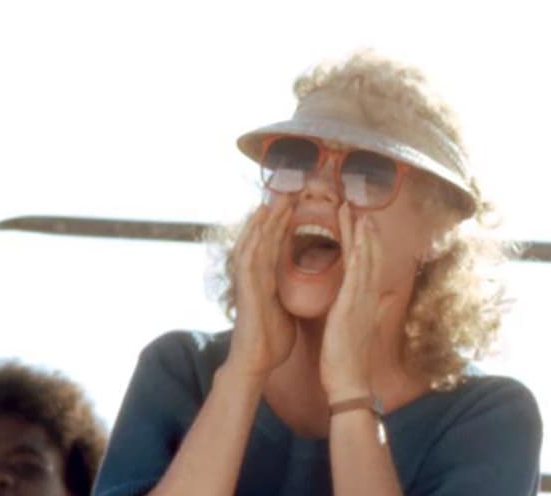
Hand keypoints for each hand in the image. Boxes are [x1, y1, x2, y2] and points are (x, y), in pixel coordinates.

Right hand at [226, 195, 296, 381]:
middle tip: (289, 189)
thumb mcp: (288, 307)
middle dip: (275, 214)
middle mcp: (256, 275)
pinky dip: (253, 237)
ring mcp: (248, 281)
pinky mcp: (246, 289)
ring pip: (254, 241)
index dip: (285, 223)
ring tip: (275, 196)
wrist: (257, 362)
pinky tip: (260, 221)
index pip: (276, 244)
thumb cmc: (272, 338)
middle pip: (264, 237)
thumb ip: (290, 291)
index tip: (298, 202)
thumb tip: (305, 285)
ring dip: (264, 219)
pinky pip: (248, 258)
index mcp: (269, 278)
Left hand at [320, 204, 401, 401]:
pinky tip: (359, 235)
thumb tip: (356, 302)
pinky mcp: (354, 305)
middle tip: (357, 204)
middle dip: (363, 230)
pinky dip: (361, 250)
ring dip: (363, 232)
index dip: (361, 241)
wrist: (348, 381)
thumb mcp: (348, 329)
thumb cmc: (344, 359)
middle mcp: (366, 296)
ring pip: (366, 258)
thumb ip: (352, 311)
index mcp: (362, 301)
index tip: (356, 220)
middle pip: (369, 255)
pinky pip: (359, 272)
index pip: (364, 264)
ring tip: (357, 210)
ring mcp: (362, 299)